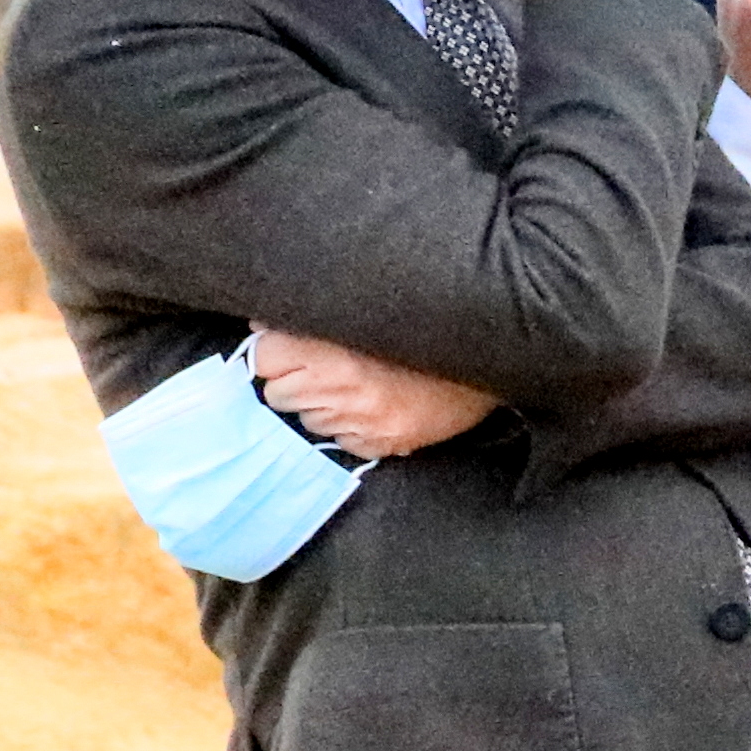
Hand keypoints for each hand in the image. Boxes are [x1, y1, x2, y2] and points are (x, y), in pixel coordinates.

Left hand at [249, 324, 501, 458]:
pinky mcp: (378, 445)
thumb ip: (314, 313)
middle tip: (325, 365)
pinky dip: (349, 428)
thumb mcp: (366, 305)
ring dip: (320, 405)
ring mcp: (359, 423)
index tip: (290, 345)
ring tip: (356, 384)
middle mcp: (339, 389)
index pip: (262, 357)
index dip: (275, 350)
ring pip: (307, 419)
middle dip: (294, 379)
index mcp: (331, 348)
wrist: (488, 358)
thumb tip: (263, 323)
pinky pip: (340, 441)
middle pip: (277, 393)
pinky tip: (374, 407)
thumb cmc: (424, 324)